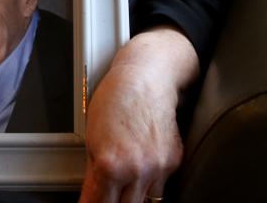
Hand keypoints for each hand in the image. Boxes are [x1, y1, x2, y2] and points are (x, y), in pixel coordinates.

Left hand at [78, 26, 197, 202]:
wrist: (148, 76)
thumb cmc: (117, 97)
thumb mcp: (92, 136)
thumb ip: (94, 171)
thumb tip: (93, 194)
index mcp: (111, 165)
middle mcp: (137, 170)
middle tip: (110, 195)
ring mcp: (158, 167)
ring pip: (147, 200)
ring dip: (135, 195)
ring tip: (127, 183)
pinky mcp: (173, 161)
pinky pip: (161, 182)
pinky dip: (151, 179)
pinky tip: (142, 166)